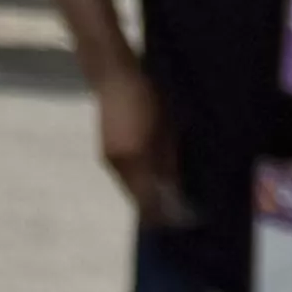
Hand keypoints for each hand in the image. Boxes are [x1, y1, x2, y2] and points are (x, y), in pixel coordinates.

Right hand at [93, 52, 186, 226]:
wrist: (112, 73)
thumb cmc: (147, 96)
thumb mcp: (167, 130)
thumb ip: (169, 165)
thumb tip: (175, 192)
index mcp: (134, 161)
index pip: (150, 204)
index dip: (167, 215)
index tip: (185, 218)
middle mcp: (118, 167)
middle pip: (139, 202)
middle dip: (159, 209)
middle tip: (180, 210)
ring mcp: (109, 161)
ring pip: (131, 192)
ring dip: (149, 197)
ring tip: (170, 195)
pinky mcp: (106, 154)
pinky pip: (125, 179)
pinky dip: (140, 184)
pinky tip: (153, 180)